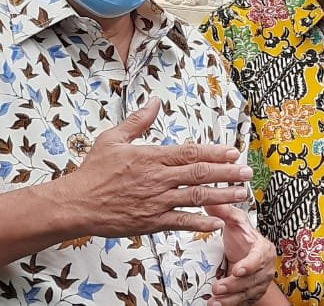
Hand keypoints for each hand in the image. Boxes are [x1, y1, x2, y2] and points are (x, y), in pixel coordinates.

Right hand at [54, 100, 252, 237]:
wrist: (76, 204)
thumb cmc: (93, 171)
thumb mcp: (112, 139)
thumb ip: (138, 121)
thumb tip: (154, 102)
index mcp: (151, 157)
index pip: (190, 153)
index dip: (214, 152)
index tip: (233, 152)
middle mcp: (158, 179)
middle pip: (200, 174)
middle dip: (227, 173)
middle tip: (246, 172)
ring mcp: (156, 201)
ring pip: (196, 197)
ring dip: (222, 196)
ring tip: (242, 195)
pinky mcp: (151, 222)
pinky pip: (181, 222)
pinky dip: (200, 222)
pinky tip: (217, 222)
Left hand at [206, 203, 275, 305]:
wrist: (248, 258)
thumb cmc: (242, 240)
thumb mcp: (234, 224)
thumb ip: (223, 212)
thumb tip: (211, 199)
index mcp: (263, 248)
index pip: (260, 257)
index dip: (250, 264)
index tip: (238, 269)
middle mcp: (265, 267)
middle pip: (252, 279)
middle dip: (234, 285)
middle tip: (217, 287)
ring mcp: (260, 282)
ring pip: (247, 293)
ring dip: (230, 298)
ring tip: (214, 299)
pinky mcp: (253, 294)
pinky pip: (243, 302)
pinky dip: (230, 304)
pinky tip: (217, 304)